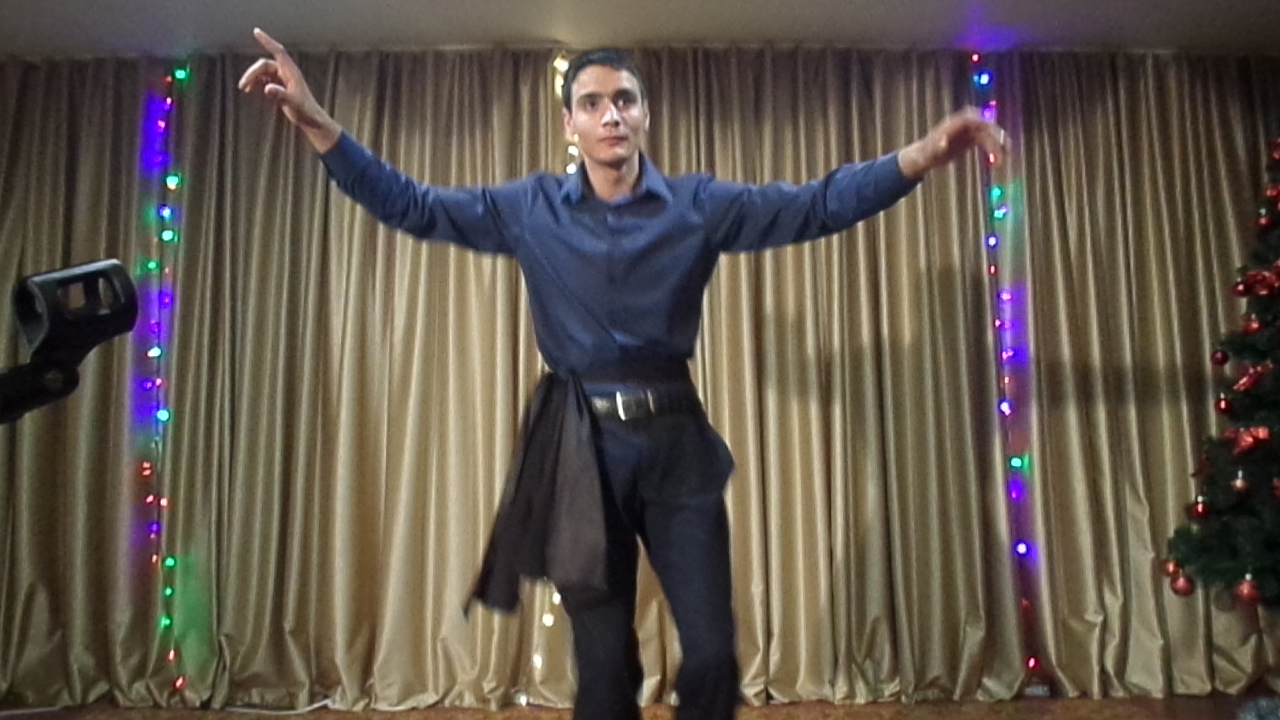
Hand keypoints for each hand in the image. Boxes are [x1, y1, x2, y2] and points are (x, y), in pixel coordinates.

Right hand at [238, 28, 341, 151]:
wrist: (312, 121)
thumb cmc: (306, 112)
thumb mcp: (292, 103)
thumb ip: (280, 95)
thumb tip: (267, 88)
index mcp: (291, 72)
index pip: (278, 51)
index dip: (267, 41)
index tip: (256, 31)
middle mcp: (287, 73)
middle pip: (265, 65)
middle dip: (252, 73)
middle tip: (243, 86)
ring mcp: (283, 80)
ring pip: (263, 72)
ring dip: (253, 78)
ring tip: (245, 89)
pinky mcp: (281, 87)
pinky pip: (265, 79)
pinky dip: (257, 83)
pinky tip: (251, 90)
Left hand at [897, 108, 1006, 179]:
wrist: (924, 156)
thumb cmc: (925, 153)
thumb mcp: (930, 152)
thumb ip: (936, 147)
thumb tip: (942, 144)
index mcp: (954, 122)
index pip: (972, 117)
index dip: (984, 122)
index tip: (994, 132)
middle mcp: (963, 123)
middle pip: (984, 125)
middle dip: (995, 136)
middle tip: (1004, 149)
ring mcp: (969, 130)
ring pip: (988, 134)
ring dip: (997, 145)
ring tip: (1002, 160)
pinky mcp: (972, 138)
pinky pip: (987, 140)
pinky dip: (993, 149)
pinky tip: (998, 160)